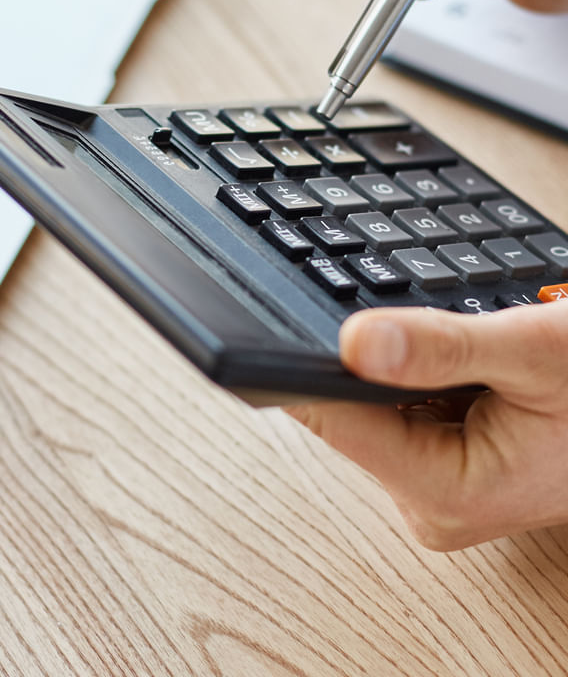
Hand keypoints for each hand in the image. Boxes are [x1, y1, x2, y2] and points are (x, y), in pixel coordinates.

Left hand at [288, 301, 567, 549]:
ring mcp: (438, 484)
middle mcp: (432, 501)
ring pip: (375, 403)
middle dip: (372, 359)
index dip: (308, 364)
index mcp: (447, 492)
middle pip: (351, 410)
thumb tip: (353, 343)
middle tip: (427, 323)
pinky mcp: (444, 463)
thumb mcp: (535, 352)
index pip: (336, 421)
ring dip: (399, 364)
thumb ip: (443, 347)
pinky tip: (460, 361)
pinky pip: (401, 406)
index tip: (283, 317)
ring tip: (462, 347)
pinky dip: (417, 374)